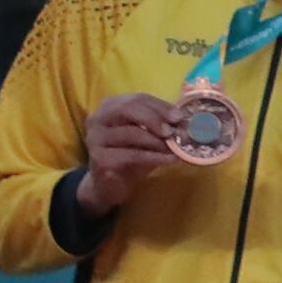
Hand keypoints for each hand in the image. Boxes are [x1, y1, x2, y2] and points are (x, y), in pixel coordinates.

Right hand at [73, 90, 188, 212]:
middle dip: (154, 119)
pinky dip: (154, 157)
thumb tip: (186, 120)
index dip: (160, 106)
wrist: (111, 184)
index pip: (136, 98)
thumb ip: (161, 124)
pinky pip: (131, 155)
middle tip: (172, 131)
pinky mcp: (99, 159)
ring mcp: (95, 138)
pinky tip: (170, 160)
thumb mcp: (147, 136)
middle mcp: (98, 119)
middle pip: (127, 109)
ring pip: (130, 133)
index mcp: (110, 106)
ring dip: (157, 141)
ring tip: (175, 148)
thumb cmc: (131, 154)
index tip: (179, 116)